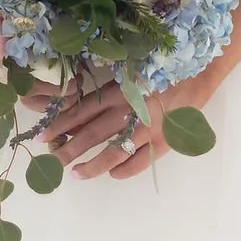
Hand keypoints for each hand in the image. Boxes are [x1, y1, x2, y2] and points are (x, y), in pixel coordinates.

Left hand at [22, 72, 211, 179]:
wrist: (199, 73)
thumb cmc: (161, 66)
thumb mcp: (128, 71)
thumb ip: (104, 86)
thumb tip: (72, 99)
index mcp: (117, 92)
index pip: (80, 112)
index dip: (58, 125)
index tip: (40, 136)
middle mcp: (128, 113)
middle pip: (91, 135)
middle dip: (68, 150)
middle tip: (51, 163)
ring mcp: (146, 130)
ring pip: (113, 153)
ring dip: (92, 166)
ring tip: (76, 174)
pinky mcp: (163, 142)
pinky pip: (140, 162)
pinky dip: (124, 170)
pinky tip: (113, 174)